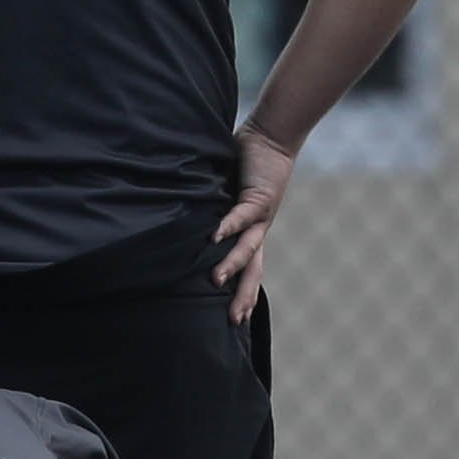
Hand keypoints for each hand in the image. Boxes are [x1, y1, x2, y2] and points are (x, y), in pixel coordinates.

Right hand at [214, 128, 295, 321]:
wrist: (272, 137)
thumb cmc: (246, 164)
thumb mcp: (225, 195)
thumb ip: (211, 210)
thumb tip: (186, 223)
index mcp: (250, 233)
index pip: (248, 270)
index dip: (245, 294)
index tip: (237, 321)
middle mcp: (257, 230)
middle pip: (253, 270)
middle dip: (243, 296)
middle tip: (233, 321)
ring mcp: (259, 216)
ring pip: (248, 248)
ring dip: (232, 264)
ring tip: (216, 280)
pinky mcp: (258, 197)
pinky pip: (241, 215)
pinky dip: (228, 226)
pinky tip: (214, 237)